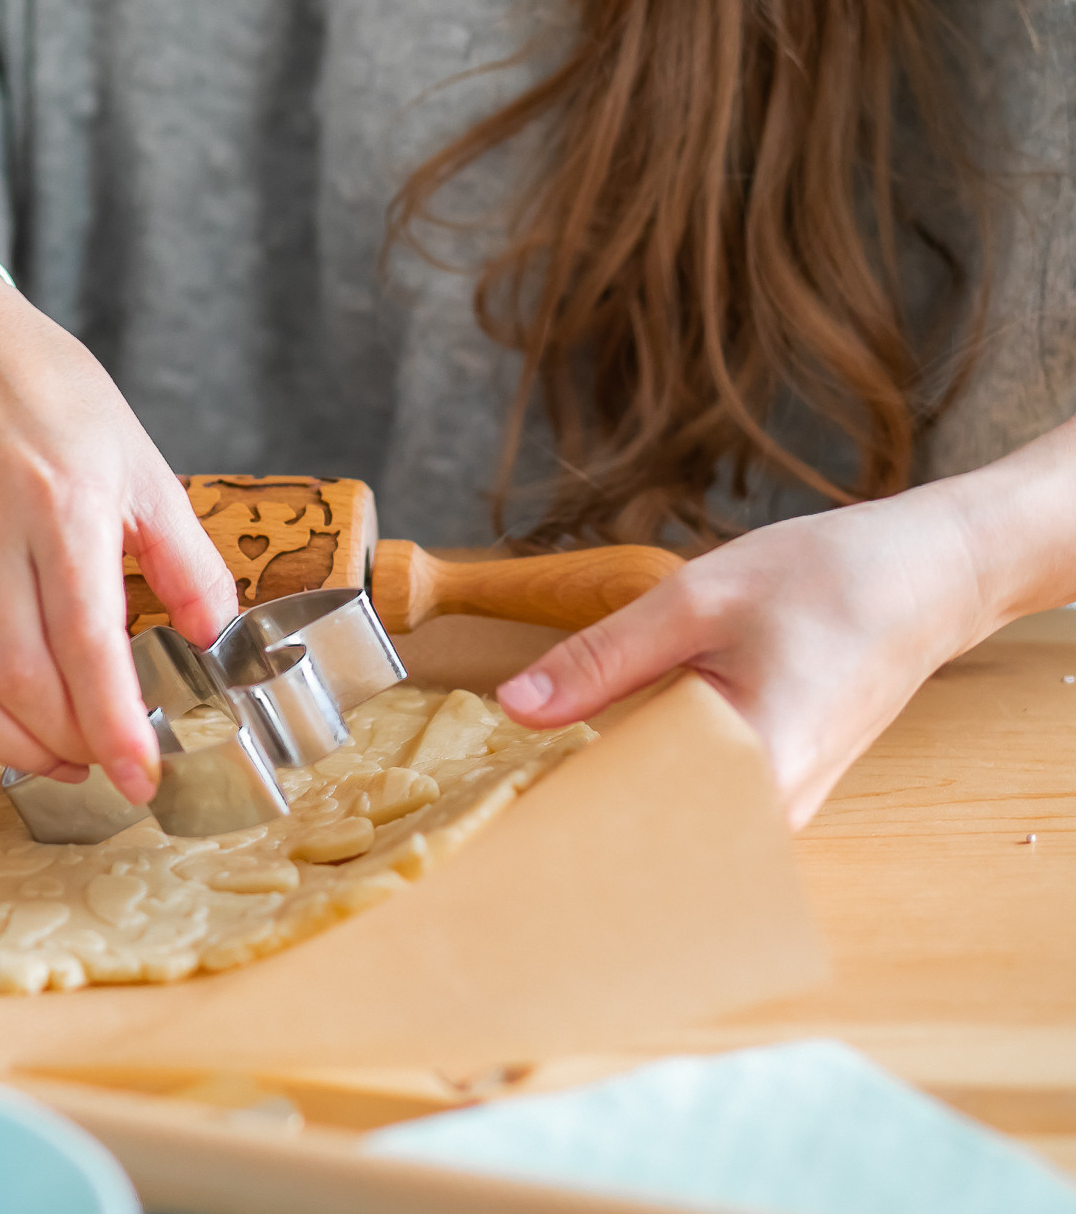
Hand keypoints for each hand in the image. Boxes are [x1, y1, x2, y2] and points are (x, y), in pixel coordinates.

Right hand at [0, 245, 239, 803]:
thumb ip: (185, 558)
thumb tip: (220, 640)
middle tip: (110, 761)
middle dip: (73, 743)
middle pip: (21, 679)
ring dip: (8, 748)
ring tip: (58, 758)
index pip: (87, 642)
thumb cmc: (45, 393)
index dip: (116, 724)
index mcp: (64, 507)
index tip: (143, 776)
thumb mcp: (139, 461)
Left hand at [495, 484, 992, 825]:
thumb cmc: (830, 581)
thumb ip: (603, 658)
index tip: (491, 833)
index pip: (635, 829)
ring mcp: (781, 809)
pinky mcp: (778, 791)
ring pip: (675, 836)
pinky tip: (595, 777)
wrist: (932, 576)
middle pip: (651, 848)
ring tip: (531, 805)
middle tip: (494, 827)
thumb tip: (514, 704)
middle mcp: (774, 809)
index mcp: (756, 765)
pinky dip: (648, 798)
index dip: (558, 833)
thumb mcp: (698, 601)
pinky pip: (700, 815)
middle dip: (574, 836)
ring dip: (609, 818)